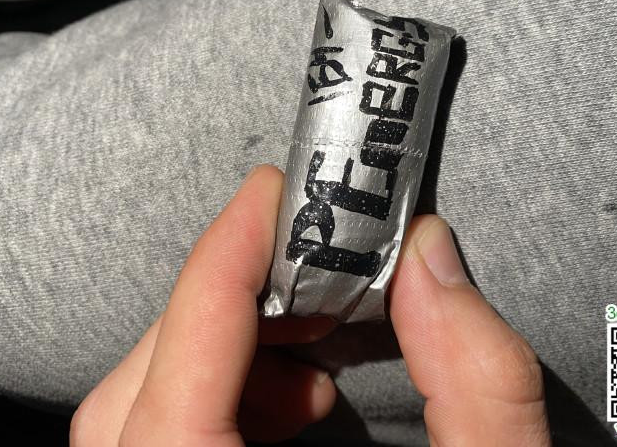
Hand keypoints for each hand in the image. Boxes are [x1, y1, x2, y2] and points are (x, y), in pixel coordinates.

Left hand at [70, 165, 548, 445]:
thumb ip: (481, 389)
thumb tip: (433, 256)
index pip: (175, 392)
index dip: (217, 273)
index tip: (264, 193)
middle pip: (135, 398)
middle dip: (220, 307)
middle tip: (309, 269)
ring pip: (138, 417)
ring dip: (221, 352)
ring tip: (314, 339)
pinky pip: (163, 439)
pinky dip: (218, 393)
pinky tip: (297, 397)